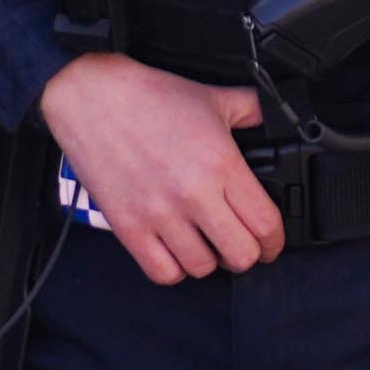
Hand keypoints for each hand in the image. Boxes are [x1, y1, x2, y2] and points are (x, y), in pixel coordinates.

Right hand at [43, 52, 279, 286]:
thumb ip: (252, 110)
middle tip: (242, 245)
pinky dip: (174, 268)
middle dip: (247, 254)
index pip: (265, 224)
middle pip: (240, 255)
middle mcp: (193, 194)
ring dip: (209, 261)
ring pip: (202, 268)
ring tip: (205, 245)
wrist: (93, 97)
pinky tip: (175, 251)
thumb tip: (276, 118)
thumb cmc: (149, 97)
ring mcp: (159, 213)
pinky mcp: (129, 226)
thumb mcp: (213, 98)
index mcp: (221, 164)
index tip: (270, 241)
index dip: (275, 241)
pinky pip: (162, 271)